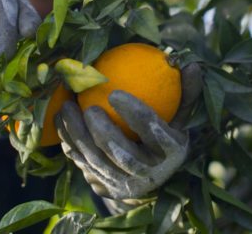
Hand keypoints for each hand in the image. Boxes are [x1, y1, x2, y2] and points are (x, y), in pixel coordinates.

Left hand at [55, 63, 201, 201]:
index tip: (116, 93)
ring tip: (66, 108)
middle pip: (123, 156)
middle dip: (103, 133)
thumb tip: (191, 64)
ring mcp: (124, 184)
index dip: (136, 114)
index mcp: (171, 152)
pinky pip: (82, 164)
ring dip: (78, 136)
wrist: (153, 171)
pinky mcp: (104, 187)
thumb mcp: (181, 113)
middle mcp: (149, 174)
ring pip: (97, 162)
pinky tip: (60, 119)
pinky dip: (69, 142)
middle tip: (89, 108)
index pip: (154, 132)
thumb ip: (186, 90)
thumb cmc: (167, 130)